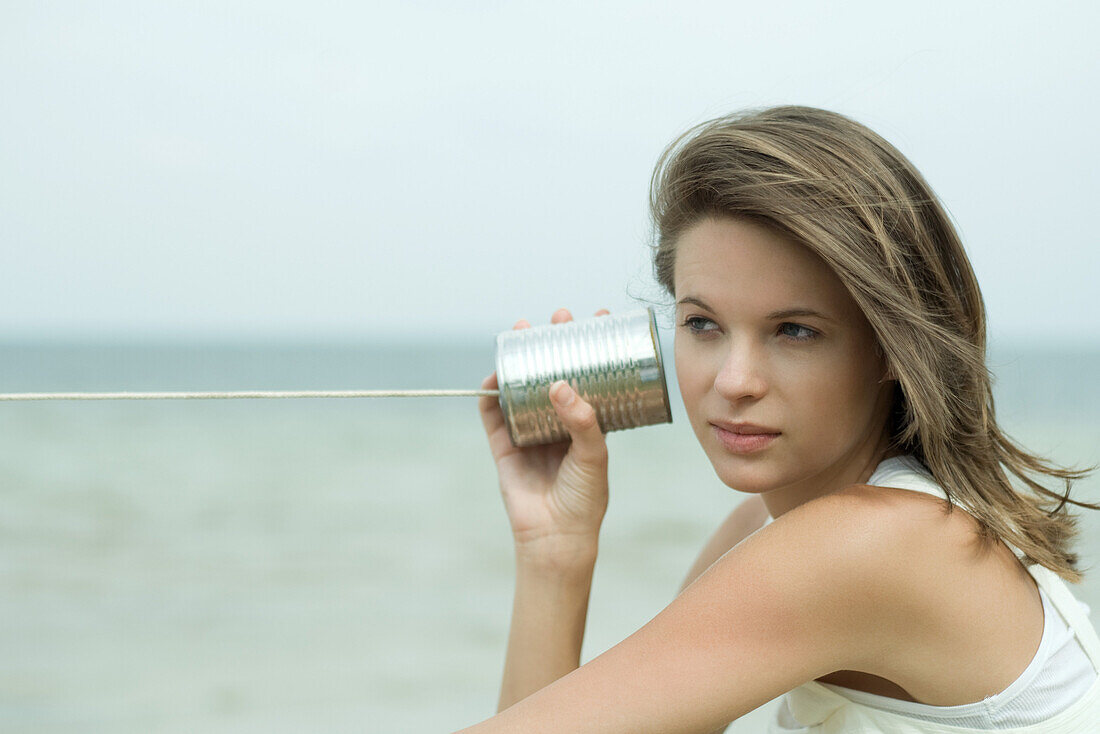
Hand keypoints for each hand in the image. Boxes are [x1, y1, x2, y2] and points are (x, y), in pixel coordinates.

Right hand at [479, 308, 610, 560]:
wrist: (556, 538)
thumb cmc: (585, 499)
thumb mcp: (595, 456)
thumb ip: (583, 421)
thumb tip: (560, 384)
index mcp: (585, 423)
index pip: (589, 376)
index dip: (590, 348)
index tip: (596, 319)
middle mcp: (556, 423)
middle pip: (552, 373)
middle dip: (553, 343)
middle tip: (557, 318)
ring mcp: (528, 433)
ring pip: (521, 387)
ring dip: (519, 358)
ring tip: (521, 332)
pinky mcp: (504, 448)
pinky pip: (493, 417)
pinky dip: (489, 395)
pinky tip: (492, 375)